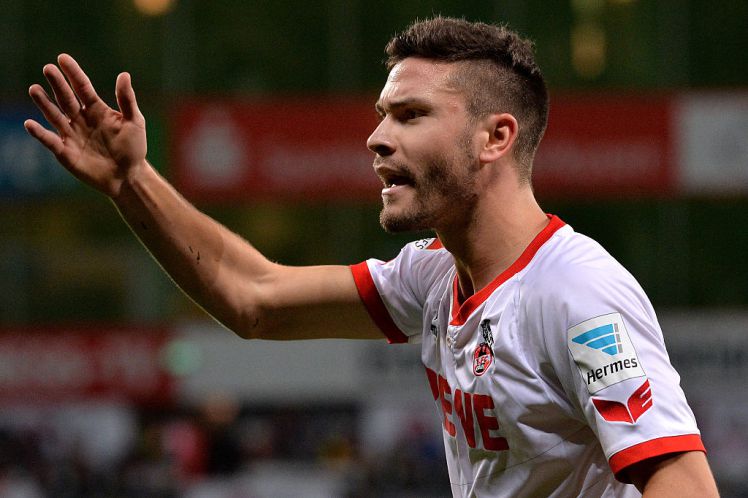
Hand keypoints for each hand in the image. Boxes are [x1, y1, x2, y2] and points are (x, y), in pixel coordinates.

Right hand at [24, 54, 146, 197]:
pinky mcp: (65, 152)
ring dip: (44, 103)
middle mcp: (80, 119)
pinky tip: (30, 123)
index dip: (73, 73)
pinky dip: (40, 133)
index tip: (63, 58)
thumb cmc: (133, 148)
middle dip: (57, 84)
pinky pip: (50, 141)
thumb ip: (127, 100)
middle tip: (48, 69)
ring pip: (54, 116)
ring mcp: (71, 134)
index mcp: (96, 109)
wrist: (128, 176)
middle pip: (66, 98)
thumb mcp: (135, 122)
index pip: (82, 87)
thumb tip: (124, 74)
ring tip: (34, 89)